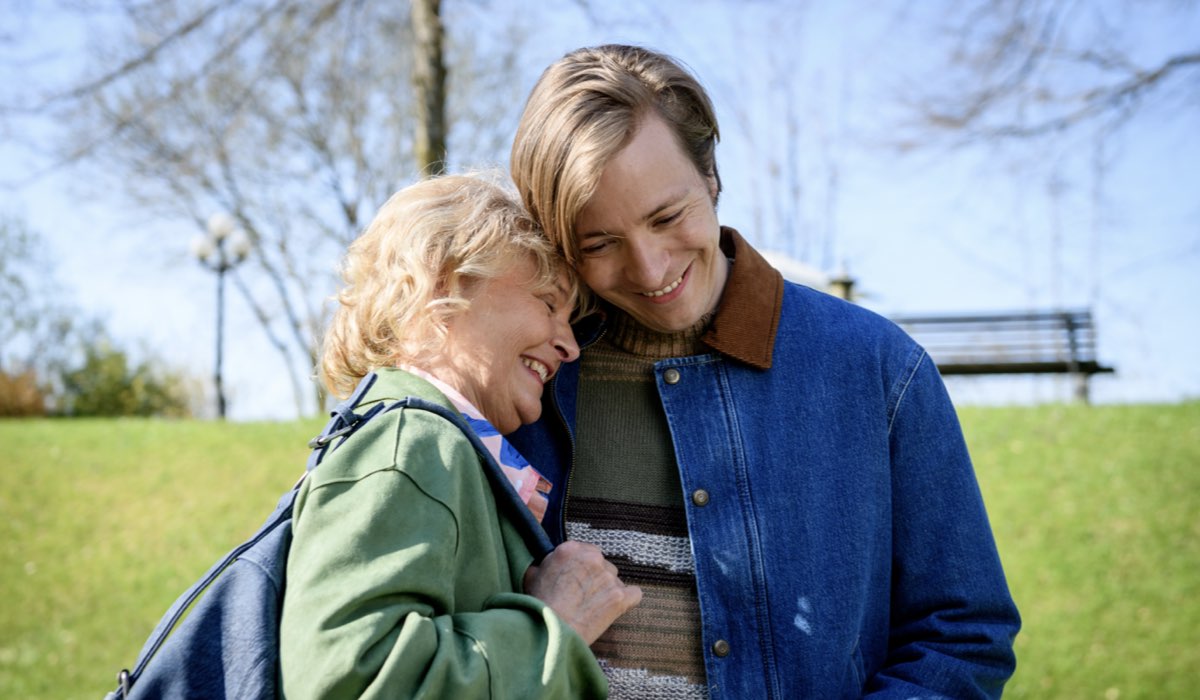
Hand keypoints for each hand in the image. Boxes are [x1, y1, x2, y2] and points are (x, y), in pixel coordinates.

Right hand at [523, 540, 642, 644]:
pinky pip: (634, 594)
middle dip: (594, 577)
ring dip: (607, 590)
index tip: (575, 579)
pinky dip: (628, 600)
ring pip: (615, 579)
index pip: (584, 550)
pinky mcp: (620, 597)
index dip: (580, 566)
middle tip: (582, 595)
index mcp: (570, 549)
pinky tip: (617, 608)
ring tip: (593, 607)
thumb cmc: (538, 606)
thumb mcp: (531, 576)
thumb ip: (544, 563)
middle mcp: (593, 558)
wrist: (552, 631)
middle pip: (601, 564)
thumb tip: (546, 563)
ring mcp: (609, 577)